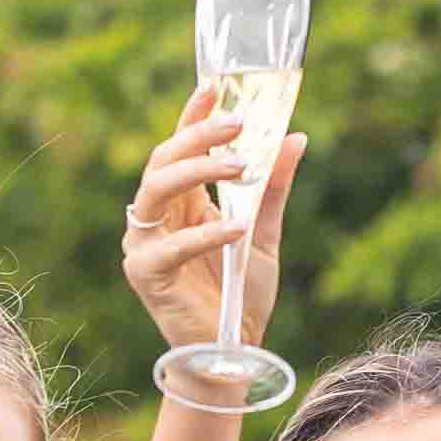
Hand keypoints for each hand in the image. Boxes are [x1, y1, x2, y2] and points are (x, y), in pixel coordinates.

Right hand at [124, 96, 306, 355]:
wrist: (234, 353)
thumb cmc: (242, 296)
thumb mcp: (265, 234)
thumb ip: (274, 188)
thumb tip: (295, 137)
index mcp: (181, 203)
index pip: (180, 148)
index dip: (193, 115)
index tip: (215, 87)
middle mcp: (157, 217)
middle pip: (165, 160)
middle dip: (199, 136)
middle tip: (239, 123)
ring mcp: (145, 244)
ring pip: (156, 190)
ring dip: (197, 172)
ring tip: (241, 167)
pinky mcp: (146, 274)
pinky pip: (171, 246)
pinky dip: (205, 234)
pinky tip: (237, 227)